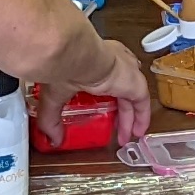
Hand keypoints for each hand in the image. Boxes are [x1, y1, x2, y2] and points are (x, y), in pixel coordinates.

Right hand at [35, 38, 156, 149]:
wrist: (79, 56)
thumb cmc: (65, 65)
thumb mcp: (54, 96)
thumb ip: (52, 118)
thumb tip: (52, 138)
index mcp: (95, 60)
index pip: (105, 76)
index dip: (106, 94)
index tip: (103, 109)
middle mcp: (114, 64)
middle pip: (122, 90)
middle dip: (120, 112)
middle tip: (117, 129)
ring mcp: (126, 73)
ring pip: (132, 98)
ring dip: (129, 118)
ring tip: (126, 136)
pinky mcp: (136, 83)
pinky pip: (142, 103)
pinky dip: (141, 118)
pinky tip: (138, 131)